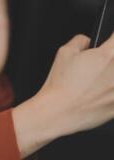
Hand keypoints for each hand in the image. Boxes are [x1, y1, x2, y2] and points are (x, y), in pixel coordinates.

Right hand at [13, 34, 113, 157]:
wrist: (58, 112)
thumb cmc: (60, 86)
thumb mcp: (64, 53)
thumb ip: (81, 40)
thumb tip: (86, 42)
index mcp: (108, 55)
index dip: (111, 42)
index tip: (108, 46)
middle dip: (109, 62)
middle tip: (98, 68)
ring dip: (109, 79)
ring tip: (96, 83)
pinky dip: (108, 94)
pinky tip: (97, 96)